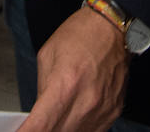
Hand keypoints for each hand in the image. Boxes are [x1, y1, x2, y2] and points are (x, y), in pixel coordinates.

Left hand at [20, 7, 128, 131]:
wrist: (112, 28)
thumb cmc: (81, 35)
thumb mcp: (47, 56)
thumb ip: (42, 89)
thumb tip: (40, 112)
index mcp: (64, 86)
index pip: (42, 126)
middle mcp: (86, 102)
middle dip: (44, 131)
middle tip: (36, 125)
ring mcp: (102, 110)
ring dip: (61, 129)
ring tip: (54, 118)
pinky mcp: (113, 112)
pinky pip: (93, 130)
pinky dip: (79, 127)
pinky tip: (72, 117)